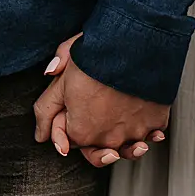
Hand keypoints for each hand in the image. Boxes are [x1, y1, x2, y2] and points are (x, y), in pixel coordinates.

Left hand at [34, 38, 168, 167]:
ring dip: (125, 143)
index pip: (71, 140)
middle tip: (97, 127)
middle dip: (95, 145)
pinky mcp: (155, 123)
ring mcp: (133, 134)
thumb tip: (39, 131)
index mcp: (81, 131)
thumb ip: (47, 103)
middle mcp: (107, 140)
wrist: (135, 43)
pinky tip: (146, 125)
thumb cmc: (98, 55)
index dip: (68, 125)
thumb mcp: (63, 73)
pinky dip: (149, 131)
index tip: (73, 110)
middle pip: (99, 152)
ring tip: (125, 130)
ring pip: (127, 147)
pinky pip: (152, 134)